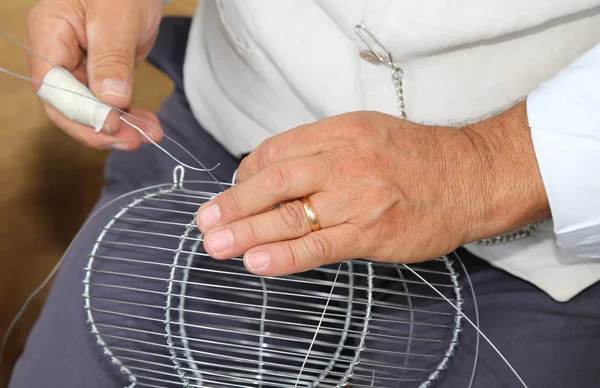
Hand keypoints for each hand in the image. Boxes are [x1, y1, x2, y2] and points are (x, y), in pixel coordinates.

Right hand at [27, 0, 164, 149]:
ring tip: (150, 135)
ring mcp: (79, 68)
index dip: (80, 112)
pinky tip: (149, 126)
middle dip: (101, 128)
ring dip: (121, 128)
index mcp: (49, 35)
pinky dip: (129, 117)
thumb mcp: (116, 19)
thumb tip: (110, 101)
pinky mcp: (100, 76)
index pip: (53, 87)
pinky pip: (109, 105)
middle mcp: (58, 56)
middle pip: (68, 107)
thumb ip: (111, 59)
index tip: (112, 125)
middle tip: (134, 140)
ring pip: (91, 111)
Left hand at [196, 103, 549, 275]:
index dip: (247, 175)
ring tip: (215, 244)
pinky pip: (319, 246)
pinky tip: (256, 263)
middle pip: (274, 182)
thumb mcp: (366, 132)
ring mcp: (357, 198)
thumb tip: (273, 171)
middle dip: (234, 204)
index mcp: (339, 132)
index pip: (276, 152)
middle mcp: (344, 161)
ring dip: (246, 232)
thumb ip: (321, 149)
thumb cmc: (417, 157)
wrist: (470, 176)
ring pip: (290, 216)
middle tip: (205, 221)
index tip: (235, 191)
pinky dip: (284, 256)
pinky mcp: (371, 233)